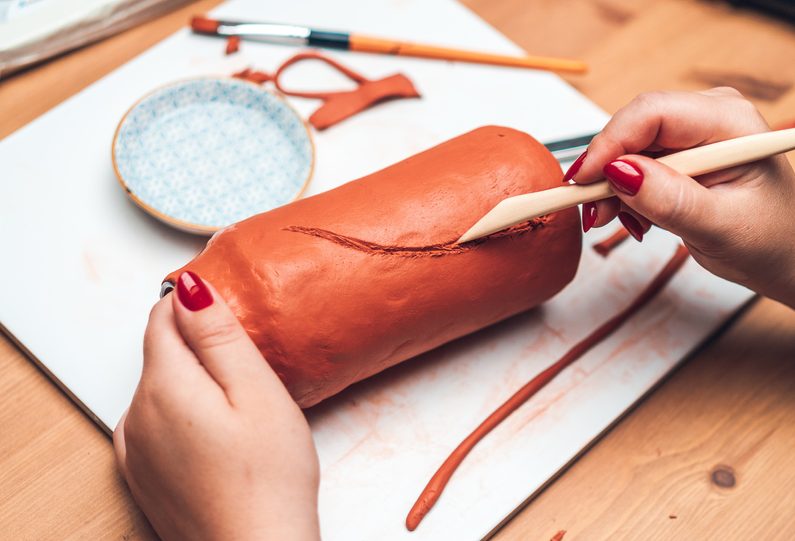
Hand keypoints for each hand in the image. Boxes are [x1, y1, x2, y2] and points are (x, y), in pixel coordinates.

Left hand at [114, 272, 319, 540]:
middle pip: (160, 352)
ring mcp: (134, 448)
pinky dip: (182, 415)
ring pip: (159, 387)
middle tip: (249, 371)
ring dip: (192, 382)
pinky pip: (156, 422)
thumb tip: (188, 287)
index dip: (196, 305)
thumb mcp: (256, 391)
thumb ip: (218, 334)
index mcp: (163, 386)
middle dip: (199, 346)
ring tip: (239, 407)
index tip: (232, 317)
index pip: (162, 316)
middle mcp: (135, 414)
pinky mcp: (143, 473)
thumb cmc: (267, 479)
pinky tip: (218, 437)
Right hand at [568, 87, 794, 306]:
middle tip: (593, 214)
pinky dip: (623, 194)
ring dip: (611, 188)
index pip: (650, 113)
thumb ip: (669, 199)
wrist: (785, 255)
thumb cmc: (770, 240)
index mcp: (728, 122)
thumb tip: (617, 172)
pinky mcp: (678, 155)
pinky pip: (633, 166)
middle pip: (632, 129)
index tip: (583, 182)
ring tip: (618, 223)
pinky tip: (636, 219)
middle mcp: (707, 118)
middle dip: (606, 171)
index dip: (609, 144)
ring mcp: (691, 135)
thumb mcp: (719, 226)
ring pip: (627, 149)